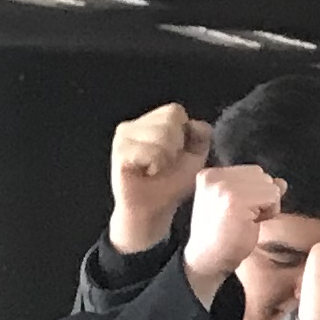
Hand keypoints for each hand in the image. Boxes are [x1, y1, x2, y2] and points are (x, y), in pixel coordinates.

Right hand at [108, 102, 211, 254]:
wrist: (152, 208)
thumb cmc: (173, 182)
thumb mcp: (196, 156)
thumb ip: (201, 134)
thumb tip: (192, 123)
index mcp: (151, 121)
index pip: (175, 111)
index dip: (184, 133)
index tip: (178, 152)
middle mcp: (133, 124)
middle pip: (169, 121)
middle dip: (176, 146)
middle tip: (164, 163)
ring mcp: (123, 137)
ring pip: (161, 135)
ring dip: (166, 158)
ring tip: (155, 169)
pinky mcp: (119, 152)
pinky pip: (149, 151)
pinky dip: (155, 165)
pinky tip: (146, 172)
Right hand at [179, 163, 286, 299]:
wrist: (208, 258)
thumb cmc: (224, 235)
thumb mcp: (238, 204)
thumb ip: (257, 189)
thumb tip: (281, 182)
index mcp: (210, 174)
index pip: (253, 171)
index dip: (255, 193)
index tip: (239, 211)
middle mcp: (214, 177)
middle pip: (262, 175)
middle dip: (262, 197)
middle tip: (244, 217)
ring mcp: (223, 187)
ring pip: (270, 185)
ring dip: (267, 205)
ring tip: (247, 220)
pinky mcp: (235, 200)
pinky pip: (273, 197)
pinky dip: (270, 212)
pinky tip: (251, 224)